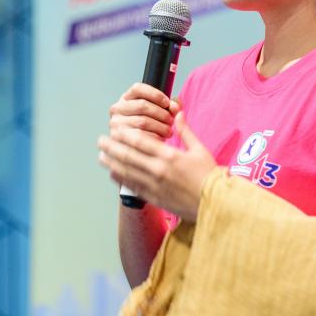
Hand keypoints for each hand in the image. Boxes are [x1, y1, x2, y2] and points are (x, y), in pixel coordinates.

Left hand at [98, 111, 215, 221]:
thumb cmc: (209, 175)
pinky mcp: (154, 198)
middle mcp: (159, 170)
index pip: (141, 142)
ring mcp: (154, 185)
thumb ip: (185, 131)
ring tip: (100, 156)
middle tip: (100, 141)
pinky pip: (133, 187)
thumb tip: (177, 113)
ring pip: (127, 172)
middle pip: (129, 156)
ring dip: (112, 163)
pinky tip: (113, 173)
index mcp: (170, 156)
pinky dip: (121, 179)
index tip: (115, 129)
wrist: (214, 203)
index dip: (125, 135)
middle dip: (112, 147)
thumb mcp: (199, 149)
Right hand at [109, 83, 178, 138]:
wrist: (136, 148)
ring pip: (143, 122)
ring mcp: (116, 124)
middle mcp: (117, 109)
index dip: (155, 94)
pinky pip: (140, 136)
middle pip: (142, 106)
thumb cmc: (148, 128)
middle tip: (171, 120)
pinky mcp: (118, 139)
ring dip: (160, 127)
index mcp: (126, 98)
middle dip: (161, 113)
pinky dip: (153, 137)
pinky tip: (160, 139)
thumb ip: (168, 106)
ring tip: (168, 131)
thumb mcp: (157, 112)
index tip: (167, 103)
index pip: (138, 89)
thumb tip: (175, 106)